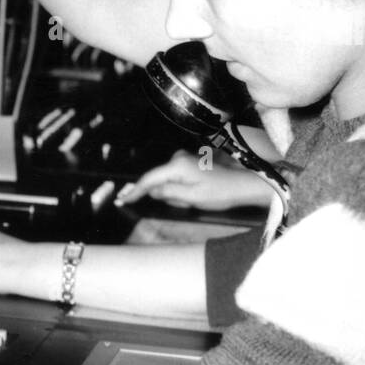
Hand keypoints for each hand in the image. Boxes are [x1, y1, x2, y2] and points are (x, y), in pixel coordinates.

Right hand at [117, 150, 274, 210]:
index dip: (134, 191)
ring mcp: (184, 159)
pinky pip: (175, 178)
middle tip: (182, 205)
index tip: (122, 200)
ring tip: (193, 200)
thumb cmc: (220, 192)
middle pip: (157, 179)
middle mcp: (178, 158)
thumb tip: (152, 191)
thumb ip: (168, 193)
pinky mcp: (189, 163)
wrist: (242, 185)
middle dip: (162, 195)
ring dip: (173, 193)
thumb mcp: (191, 198)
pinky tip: (195, 195)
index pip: (148, 179)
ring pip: (167, 180)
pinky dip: (179, 189)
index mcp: (176, 166)